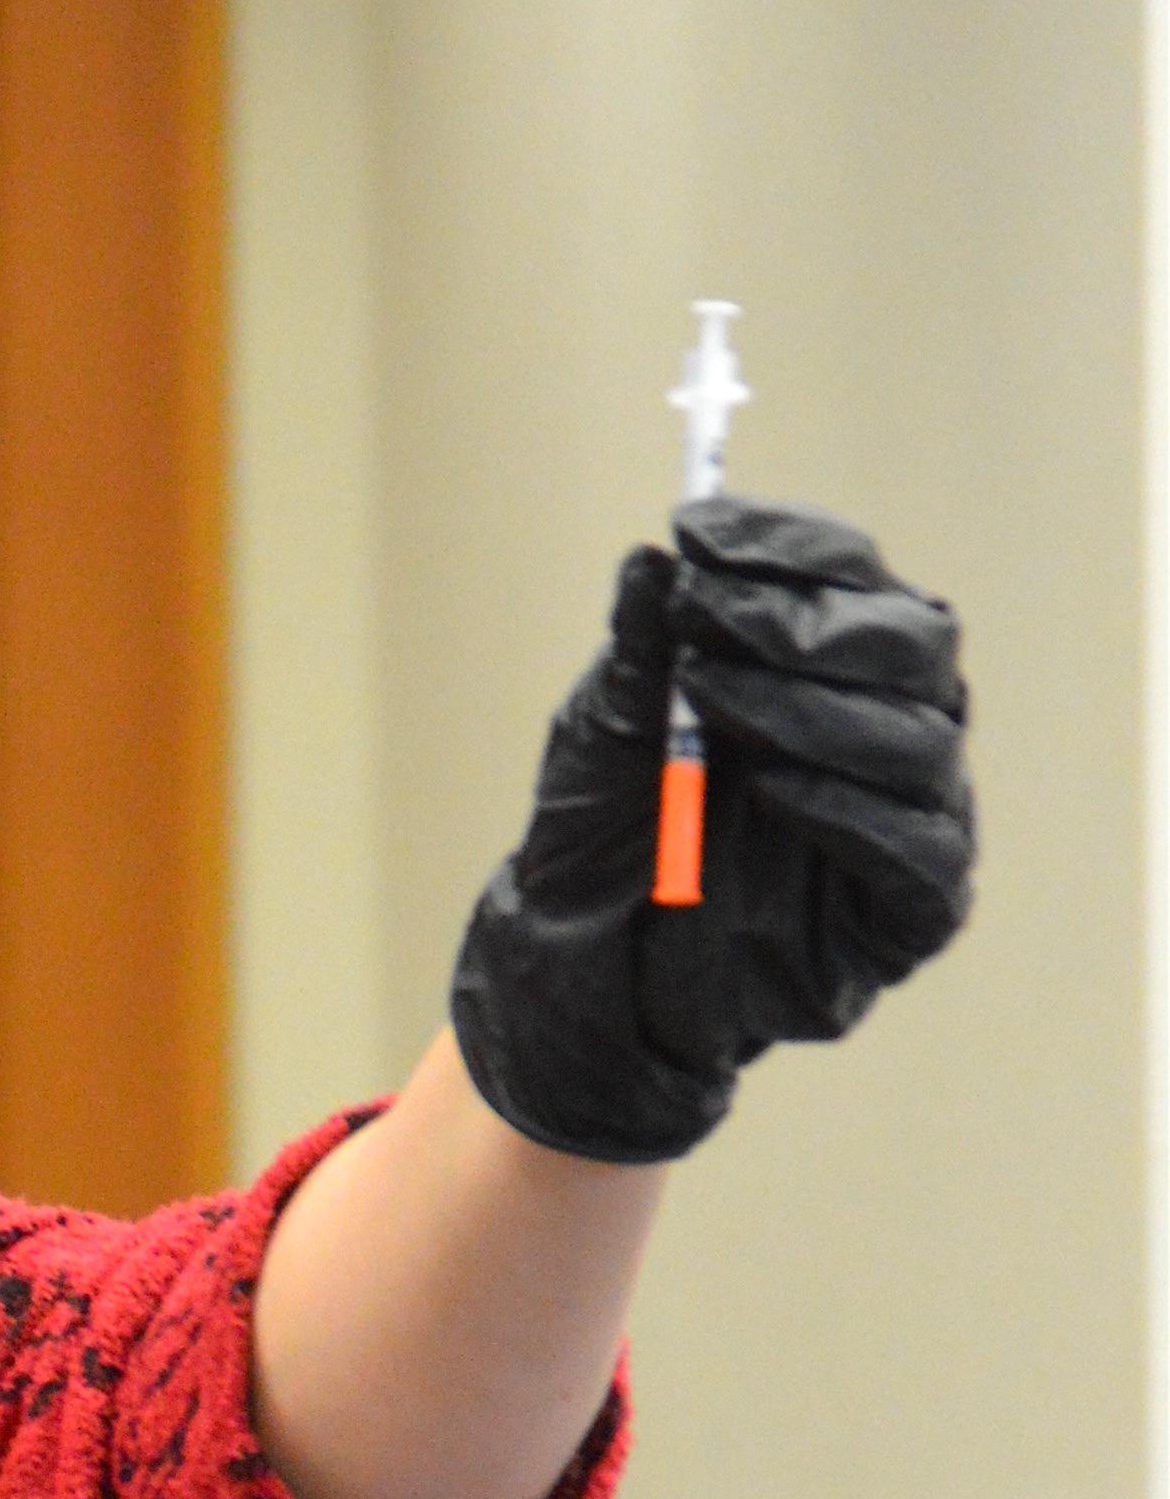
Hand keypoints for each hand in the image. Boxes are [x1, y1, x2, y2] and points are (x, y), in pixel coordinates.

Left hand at [448, 500, 974, 1167]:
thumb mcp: (603, 734)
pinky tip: (773, 787)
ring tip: (712, 698)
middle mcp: (890, 724)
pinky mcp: (912, 910)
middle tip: (707, 618)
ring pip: (918, 736)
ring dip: (810, 706)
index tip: (701, 530)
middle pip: (910, 641)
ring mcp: (912, 814)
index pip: (848, 575)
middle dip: (803, 619)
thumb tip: (651, 560)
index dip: (785, 545)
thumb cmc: (605, 834)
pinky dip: (848, 808)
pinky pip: (917, 848)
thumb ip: (638, 651)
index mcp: (831, 662)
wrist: (581, 968)